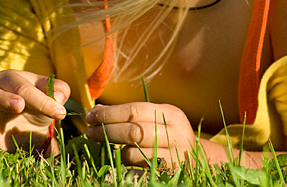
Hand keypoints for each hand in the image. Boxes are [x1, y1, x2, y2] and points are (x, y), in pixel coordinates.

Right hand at [0, 70, 69, 154]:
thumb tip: (59, 96)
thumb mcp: (51, 99)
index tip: (59, 113)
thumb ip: (58, 91)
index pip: (21, 86)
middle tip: (19, 106)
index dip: (41, 99)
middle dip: (3, 98)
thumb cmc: (38, 108)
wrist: (28, 132)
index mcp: (9, 81)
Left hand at [85, 102, 199, 169]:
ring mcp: (173, 157)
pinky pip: (137, 174)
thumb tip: (96, 111)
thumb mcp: (157, 118)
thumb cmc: (169, 134)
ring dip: (114, 150)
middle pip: (133, 131)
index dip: (109, 113)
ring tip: (104, 146)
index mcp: (171, 114)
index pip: (134, 110)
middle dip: (106, 131)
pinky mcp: (167, 175)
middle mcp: (175, 134)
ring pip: (133, 154)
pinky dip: (124, 169)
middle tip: (90, 132)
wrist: (197, 160)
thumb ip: (131, 114)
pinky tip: (117, 164)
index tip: (91, 116)